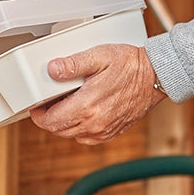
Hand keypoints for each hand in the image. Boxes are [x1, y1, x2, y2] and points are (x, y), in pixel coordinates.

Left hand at [30, 43, 165, 144]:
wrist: (156, 76)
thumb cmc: (130, 65)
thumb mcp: (99, 56)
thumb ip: (73, 64)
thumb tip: (52, 69)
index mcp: (87, 106)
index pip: (50, 121)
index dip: (38, 114)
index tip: (38, 105)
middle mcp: (94, 123)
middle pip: (58, 130)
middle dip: (50, 118)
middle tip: (49, 103)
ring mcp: (104, 130)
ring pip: (72, 135)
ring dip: (64, 123)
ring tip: (66, 105)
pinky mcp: (112, 132)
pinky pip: (87, 138)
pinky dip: (80, 129)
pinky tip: (83, 114)